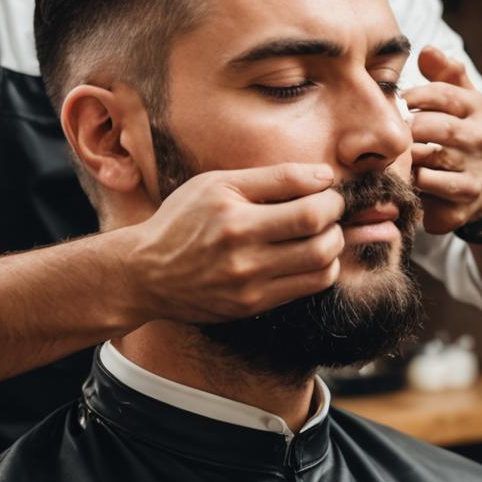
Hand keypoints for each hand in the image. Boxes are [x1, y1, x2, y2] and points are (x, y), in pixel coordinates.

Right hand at [121, 163, 345, 323]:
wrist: (146, 273)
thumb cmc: (181, 221)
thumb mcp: (216, 184)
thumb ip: (271, 178)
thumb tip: (323, 176)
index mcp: (233, 216)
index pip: (305, 201)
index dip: (328, 193)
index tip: (326, 189)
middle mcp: (241, 251)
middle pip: (318, 232)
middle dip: (335, 215)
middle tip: (329, 208)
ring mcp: (248, 283)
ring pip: (322, 263)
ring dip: (334, 243)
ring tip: (321, 232)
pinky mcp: (253, 305)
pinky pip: (309, 286)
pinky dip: (322, 268)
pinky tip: (309, 255)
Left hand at [405, 46, 481, 234]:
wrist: (479, 187)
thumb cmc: (458, 134)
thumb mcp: (459, 99)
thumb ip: (444, 73)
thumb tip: (427, 49)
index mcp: (477, 109)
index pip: (445, 93)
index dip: (416, 94)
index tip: (400, 100)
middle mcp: (481, 138)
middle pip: (435, 127)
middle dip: (408, 128)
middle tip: (390, 130)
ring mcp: (475, 169)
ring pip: (428, 158)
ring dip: (406, 156)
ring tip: (394, 153)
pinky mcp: (464, 196)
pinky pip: (427, 185)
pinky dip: (411, 180)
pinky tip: (403, 176)